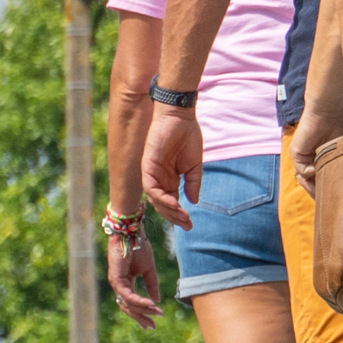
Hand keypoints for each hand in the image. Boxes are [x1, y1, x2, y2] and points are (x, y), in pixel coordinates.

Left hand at [106, 235, 164, 326]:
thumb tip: (157, 300)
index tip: (155, 321)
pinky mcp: (116, 279)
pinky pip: (128, 295)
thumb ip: (152, 284)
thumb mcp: (149, 269)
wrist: (131, 233)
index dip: (143, 313)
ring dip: (143, 310)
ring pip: (128, 303)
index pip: (132, 303)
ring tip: (157, 312)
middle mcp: (119, 285)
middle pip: (128, 308)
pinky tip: (151, 304)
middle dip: (141, 317)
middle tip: (153, 326)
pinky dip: (139, 301)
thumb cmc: (139, 247)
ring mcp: (116, 283)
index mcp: (126, 283)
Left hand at [140, 105, 205, 227]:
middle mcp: (160, 178)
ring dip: (168, 210)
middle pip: (163, 205)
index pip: (172, 202)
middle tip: (187, 224)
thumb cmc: (187, 136)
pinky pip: (151, 188)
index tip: (190, 224)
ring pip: (156, 200)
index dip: (180, 215)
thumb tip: (194, 201)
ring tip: (183, 215)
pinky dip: (161, 198)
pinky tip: (174, 203)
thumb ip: (193, 183)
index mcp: (170, 178)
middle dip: (174, 217)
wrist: (179, 117)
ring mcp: (153, 173)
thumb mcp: (194, 165)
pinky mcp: (148, 167)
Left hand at [291, 98, 342, 198]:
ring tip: (323, 187)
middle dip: (319, 192)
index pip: (321, 180)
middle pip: (312, 184)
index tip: (337, 197)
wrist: (327, 111)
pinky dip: (310, 172)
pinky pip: (302, 170)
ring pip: (305, 180)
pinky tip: (318, 167)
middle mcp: (311, 160)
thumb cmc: (339, 125)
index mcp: (322, 160)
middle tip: (329, 198)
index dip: (327, 190)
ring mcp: (302, 158)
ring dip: (313, 186)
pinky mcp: (296, 153)